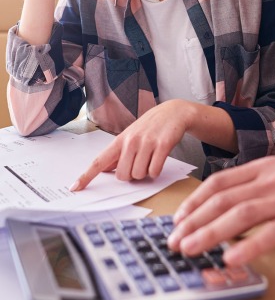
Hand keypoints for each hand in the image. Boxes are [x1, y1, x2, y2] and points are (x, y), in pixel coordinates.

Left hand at [70, 100, 190, 190]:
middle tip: (140, 163)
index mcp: (121, 139)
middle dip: (132, 175)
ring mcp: (147, 142)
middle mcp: (131, 141)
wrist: (174, 111)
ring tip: (151, 159)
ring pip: (139, 175)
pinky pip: (154, 171)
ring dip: (145, 173)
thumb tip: (106, 168)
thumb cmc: (152, 125)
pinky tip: (159, 159)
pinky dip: (156, 171)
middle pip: (122, 175)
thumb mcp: (132, 134)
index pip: (99, 161)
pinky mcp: (162, 145)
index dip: (86, 176)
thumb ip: (119, 152)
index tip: (75, 188)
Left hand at [167, 155, 274, 264]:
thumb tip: (236, 203)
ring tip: (190, 249)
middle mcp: (274, 180)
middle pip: (223, 198)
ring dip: (210, 233)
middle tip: (175, 240)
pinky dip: (248, 247)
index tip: (179, 218)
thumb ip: (265, 183)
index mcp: (268, 167)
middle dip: (194, 220)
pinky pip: (271, 234)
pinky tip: (231, 260)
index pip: (220, 182)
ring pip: (240, 214)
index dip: (195, 200)